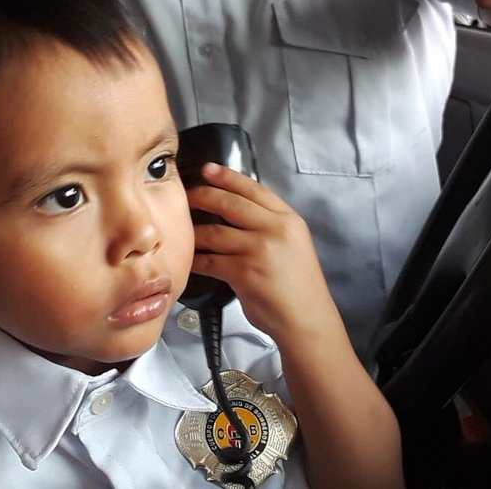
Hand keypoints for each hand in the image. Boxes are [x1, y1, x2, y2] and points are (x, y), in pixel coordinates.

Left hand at [184, 164, 337, 342]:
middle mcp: (276, 229)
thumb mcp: (293, 245)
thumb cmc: (299, 286)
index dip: (228, 177)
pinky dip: (197, 260)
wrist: (307, 320)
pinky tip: (189, 260)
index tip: (208, 169)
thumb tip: (236, 213)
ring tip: (183, 231)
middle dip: (204, 196)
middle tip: (187, 195)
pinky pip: (211, 261)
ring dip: (195, 232)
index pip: (254, 189)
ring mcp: (260, 250)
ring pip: (215, 232)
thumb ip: (269, 227)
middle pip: (231, 204)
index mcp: (289, 219)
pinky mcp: (245, 272)